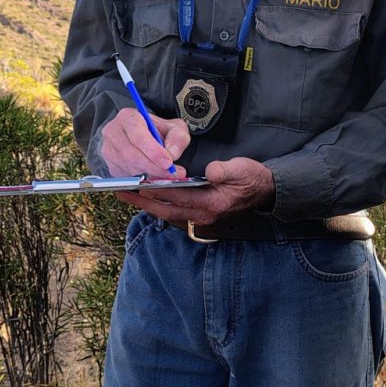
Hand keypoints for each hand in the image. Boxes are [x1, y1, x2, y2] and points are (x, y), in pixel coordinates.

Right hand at [98, 107, 188, 178]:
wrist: (145, 137)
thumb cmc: (158, 131)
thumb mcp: (174, 128)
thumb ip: (177, 138)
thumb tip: (172, 154)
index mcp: (128, 117)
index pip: (137, 135)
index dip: (153, 151)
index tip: (168, 162)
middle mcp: (113, 132)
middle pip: (131, 154)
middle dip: (153, 166)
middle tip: (170, 172)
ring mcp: (108, 149)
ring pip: (128, 167)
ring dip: (149, 173)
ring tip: (165, 172)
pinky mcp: (110, 165)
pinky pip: (125, 176)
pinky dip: (141, 178)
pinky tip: (152, 172)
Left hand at [119, 157, 274, 222]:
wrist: (263, 191)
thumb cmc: (251, 178)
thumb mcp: (242, 169)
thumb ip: (225, 171)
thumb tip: (209, 171)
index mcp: (212, 203)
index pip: (179, 197)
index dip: (158, 190)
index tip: (140, 183)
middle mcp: (203, 214)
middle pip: (166, 210)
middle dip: (143, 202)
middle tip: (122, 192)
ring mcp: (200, 217)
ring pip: (167, 212)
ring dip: (147, 204)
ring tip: (128, 194)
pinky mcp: (199, 213)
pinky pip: (173, 211)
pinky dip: (158, 204)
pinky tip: (147, 196)